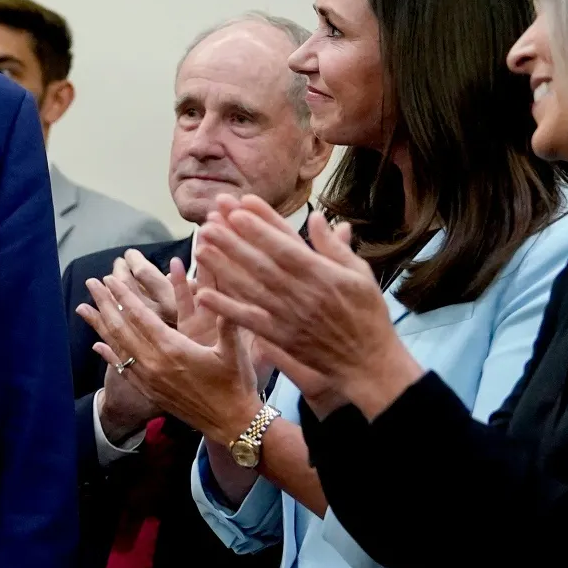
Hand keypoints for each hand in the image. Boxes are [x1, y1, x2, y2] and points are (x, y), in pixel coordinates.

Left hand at [78, 256, 260, 444]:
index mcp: (173, 348)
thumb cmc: (236, 383)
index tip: (110, 278)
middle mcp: (155, 363)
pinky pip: (123, 368)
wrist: (230, 423)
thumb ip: (226, 321)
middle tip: (92, 283)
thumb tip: (219, 294)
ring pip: (118, 347)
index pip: (141, 316)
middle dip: (106, 303)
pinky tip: (97, 344)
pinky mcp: (149, 391)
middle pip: (122, 328)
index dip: (124, 295)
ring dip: (100, 325)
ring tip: (84, 307)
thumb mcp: (234, 350)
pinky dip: (109, 354)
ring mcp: (149, 379)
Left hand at [193, 196, 421, 418]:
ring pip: (249, 287)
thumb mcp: (360, 274)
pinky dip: (225, 307)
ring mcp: (288, 316)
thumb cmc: (366, 313)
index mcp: (322, 274)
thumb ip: (334, 247)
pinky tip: (203, 294)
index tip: (239, 206)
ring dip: (223, 267)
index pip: (285, 244)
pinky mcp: (279, 337)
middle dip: (233, 240)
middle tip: (209, 219)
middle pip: (260, 262)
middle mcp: (301, 293)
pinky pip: (248, 320)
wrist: (367, 361)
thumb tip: (316, 218)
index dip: (261, 225)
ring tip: (200, 246)